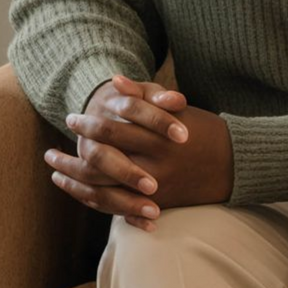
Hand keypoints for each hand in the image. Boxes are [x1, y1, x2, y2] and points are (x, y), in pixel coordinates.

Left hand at [44, 75, 233, 229]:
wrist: (235, 165)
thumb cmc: (202, 130)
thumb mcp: (176, 109)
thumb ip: (143, 94)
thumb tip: (114, 80)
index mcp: (158, 138)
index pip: (111, 132)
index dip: (87, 125)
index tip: (70, 119)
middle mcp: (155, 166)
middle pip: (102, 162)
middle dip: (73, 156)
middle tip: (52, 150)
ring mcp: (156, 189)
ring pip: (105, 190)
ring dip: (75, 180)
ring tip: (54, 171)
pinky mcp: (158, 205)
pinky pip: (117, 207)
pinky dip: (94, 199)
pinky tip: (77, 190)